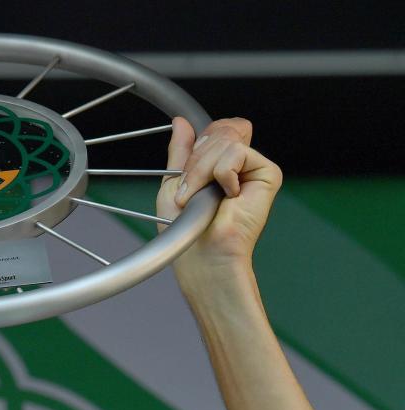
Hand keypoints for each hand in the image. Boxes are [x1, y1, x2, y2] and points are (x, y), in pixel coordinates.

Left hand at [158, 117, 281, 280]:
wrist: (201, 255)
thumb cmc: (186, 231)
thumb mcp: (173, 183)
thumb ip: (181, 151)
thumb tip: (181, 121)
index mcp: (219, 164)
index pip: (214, 129)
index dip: (197, 146)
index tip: (184, 178)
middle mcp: (240, 164)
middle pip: (220, 130)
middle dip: (196, 161)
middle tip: (188, 193)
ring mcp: (254, 168)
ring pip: (226, 139)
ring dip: (203, 170)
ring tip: (199, 198)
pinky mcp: (268, 174)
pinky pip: (239, 152)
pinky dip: (222, 173)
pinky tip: (227, 195)